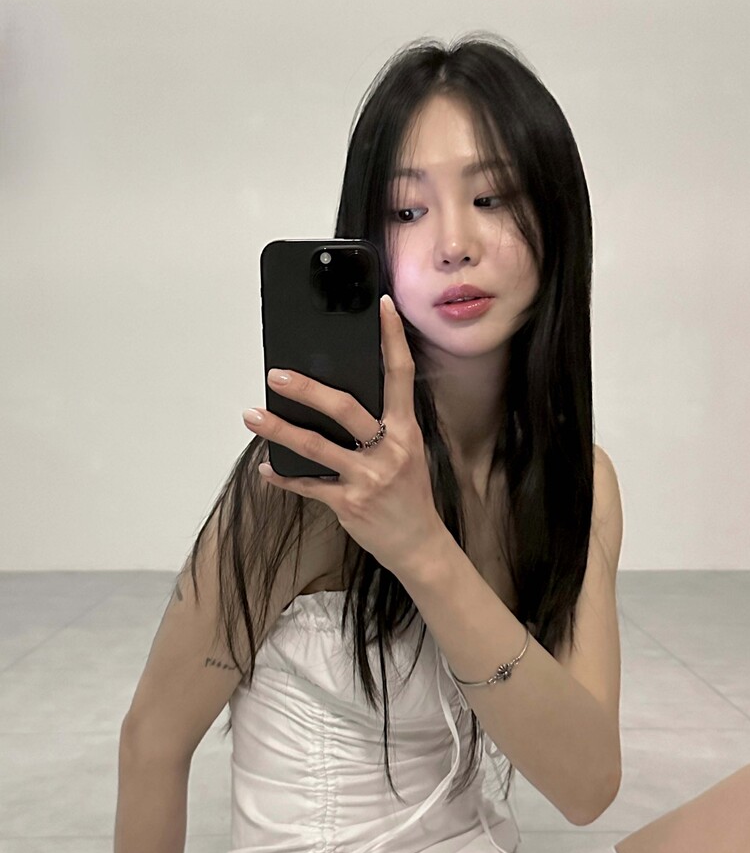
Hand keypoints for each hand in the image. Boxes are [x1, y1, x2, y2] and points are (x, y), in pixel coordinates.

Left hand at [242, 294, 443, 576]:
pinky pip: (308, 485)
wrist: (419, 545)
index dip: (393, 339)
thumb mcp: (407, 453)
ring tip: (252, 415)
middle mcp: (389, 450)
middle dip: (308, 390)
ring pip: (316, 447)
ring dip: (279, 430)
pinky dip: (283, 476)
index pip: (400, 376)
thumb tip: (339, 397)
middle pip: (345, 408)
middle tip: (276, 374)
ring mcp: (367, 478)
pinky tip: (265, 467)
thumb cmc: (409, 495)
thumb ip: (382, 426)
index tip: (382, 307)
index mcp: (406, 431)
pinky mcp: (348, 504)